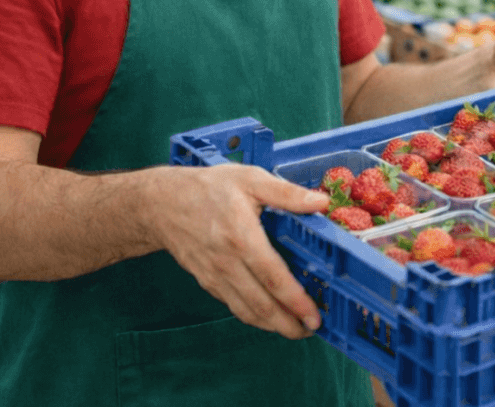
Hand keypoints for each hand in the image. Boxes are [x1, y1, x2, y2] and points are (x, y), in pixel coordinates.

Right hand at [144, 164, 329, 339]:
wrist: (161, 204)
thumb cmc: (209, 188)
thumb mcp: (250, 179)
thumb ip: (287, 193)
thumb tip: (321, 203)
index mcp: (241, 237)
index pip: (272, 277)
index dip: (295, 300)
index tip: (314, 314)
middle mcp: (227, 263)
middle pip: (261, 304)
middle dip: (288, 324)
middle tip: (313, 329)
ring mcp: (215, 276)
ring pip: (246, 311)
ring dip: (273, 325)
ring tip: (297, 329)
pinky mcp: (207, 282)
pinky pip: (234, 305)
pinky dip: (254, 316)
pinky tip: (271, 316)